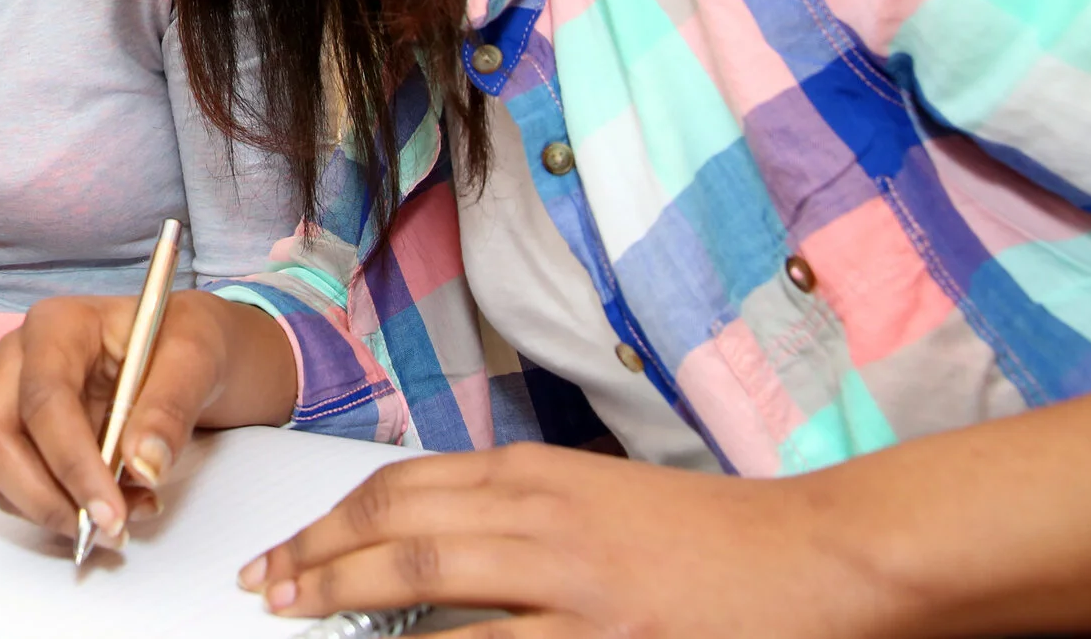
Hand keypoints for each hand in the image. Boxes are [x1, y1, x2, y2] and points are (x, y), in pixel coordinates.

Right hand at [0, 290, 298, 549]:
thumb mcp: (196, 357)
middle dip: (47, 497)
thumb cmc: (185, 339)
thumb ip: (171, 406)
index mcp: (56, 326)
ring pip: (2, 471)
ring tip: (127, 515)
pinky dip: (62, 510)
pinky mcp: (25, 437)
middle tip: (107, 530)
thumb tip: (143, 465)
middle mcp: (20, 361)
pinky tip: (119, 505)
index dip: (71, 461)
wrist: (185, 353)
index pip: (44, 398)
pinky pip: (22, 486)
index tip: (111, 512)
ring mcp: (15, 399)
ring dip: (57, 510)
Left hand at [241, 444, 899, 636]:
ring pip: (429, 584)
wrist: (823, 560)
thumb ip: (512, 511)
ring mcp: (575, 586)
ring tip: (300, 616)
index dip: (330, 520)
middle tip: (266, 588)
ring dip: (350, 602)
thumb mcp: (596, 497)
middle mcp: (544, 518)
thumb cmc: (713, 536)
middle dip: (315, 560)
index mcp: (538, 475)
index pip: (401, 486)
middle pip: (397, 531)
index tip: (285, 549)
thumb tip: (416, 535)